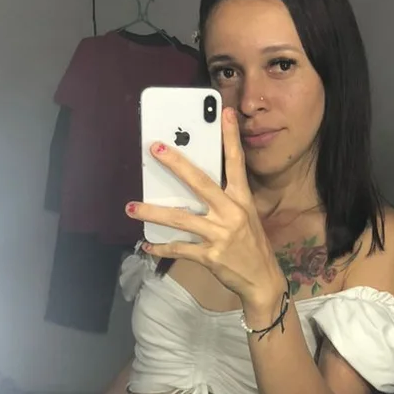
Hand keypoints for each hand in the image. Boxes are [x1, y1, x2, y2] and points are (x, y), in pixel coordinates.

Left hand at [126, 109, 286, 317]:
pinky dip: (161, 247)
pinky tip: (146, 246)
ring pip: (180, 219)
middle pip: (200, 183)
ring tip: (131, 207)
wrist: (262, 281)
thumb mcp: (245, 216)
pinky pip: (179, 248)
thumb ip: (224, 199)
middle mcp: (232, 213)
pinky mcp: (210, 256)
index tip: (225, 112)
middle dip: (176, 164)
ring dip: (152, 212)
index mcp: (242, 200)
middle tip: (154, 148)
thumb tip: (194, 182)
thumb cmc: (251, 245)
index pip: (236, 162)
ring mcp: (220, 235)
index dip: (230, 137)